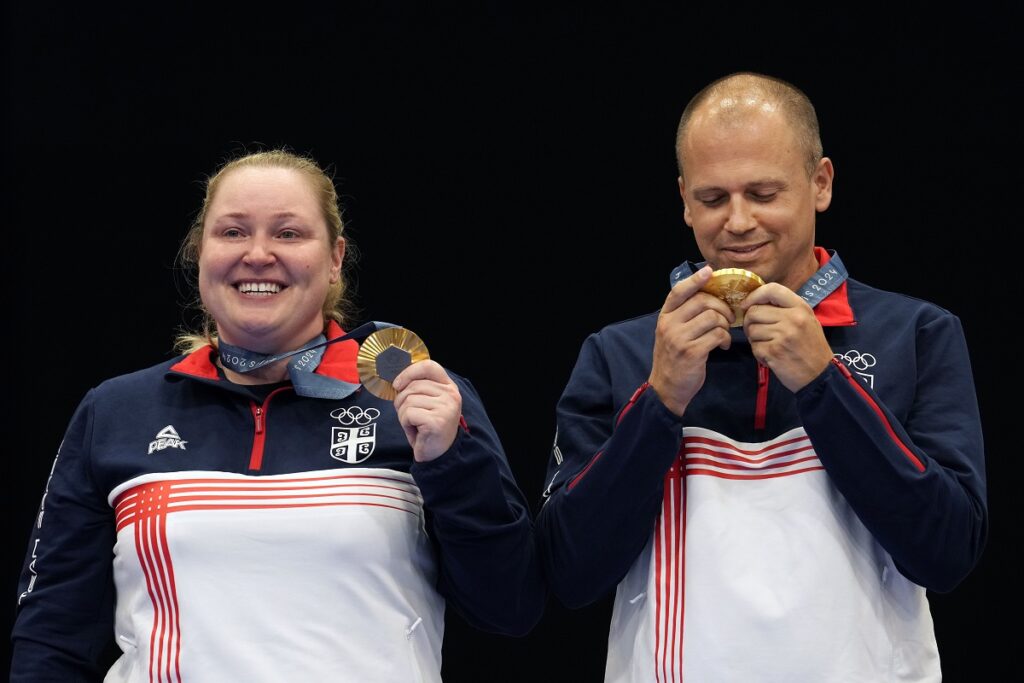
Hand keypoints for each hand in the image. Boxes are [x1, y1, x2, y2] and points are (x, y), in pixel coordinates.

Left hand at [392, 359, 462, 461]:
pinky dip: (405, 424)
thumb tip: (397, 381)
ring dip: (404, 415)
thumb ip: (417, 388)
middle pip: (413, 386)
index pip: (429, 366)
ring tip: (416, 424)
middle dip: (402, 401)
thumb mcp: (425, 402)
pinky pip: (408, 414)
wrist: (437, 454)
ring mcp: (446, 407)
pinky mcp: (437, 421)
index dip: (409, 372)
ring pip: (408, 400)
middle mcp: (451, 395)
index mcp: (449, 387)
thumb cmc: (427, 427)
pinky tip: (416, 431)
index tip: (398, 384)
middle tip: (411, 416)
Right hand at [648, 265, 734, 415]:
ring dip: (725, 325)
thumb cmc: (674, 359)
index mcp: (665, 317)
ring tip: (724, 334)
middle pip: (703, 301)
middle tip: (728, 318)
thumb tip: (707, 296)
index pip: (679, 291)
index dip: (695, 279)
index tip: (709, 271)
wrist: (667, 388)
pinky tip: (721, 346)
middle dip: (722, 307)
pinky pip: (717, 335)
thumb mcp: (671, 333)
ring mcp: (679, 338)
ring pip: (713, 317)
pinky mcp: (692, 352)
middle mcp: (669, 324)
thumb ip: (683, 316)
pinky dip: (724, 339)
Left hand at [740, 284, 832, 391]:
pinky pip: (754, 346)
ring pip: (752, 330)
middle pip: (754, 311)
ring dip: (755, 340)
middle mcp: (792, 318)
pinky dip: (758, 353)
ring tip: (768, 346)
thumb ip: (786, 309)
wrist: (820, 375)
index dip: (754, 295)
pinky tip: (771, 357)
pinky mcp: (774, 351)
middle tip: (757, 332)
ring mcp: (783, 335)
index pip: (772, 289)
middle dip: (750, 323)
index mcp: (801, 308)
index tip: (747, 305)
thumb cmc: (811, 347)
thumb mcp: (806, 321)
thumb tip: (757, 302)